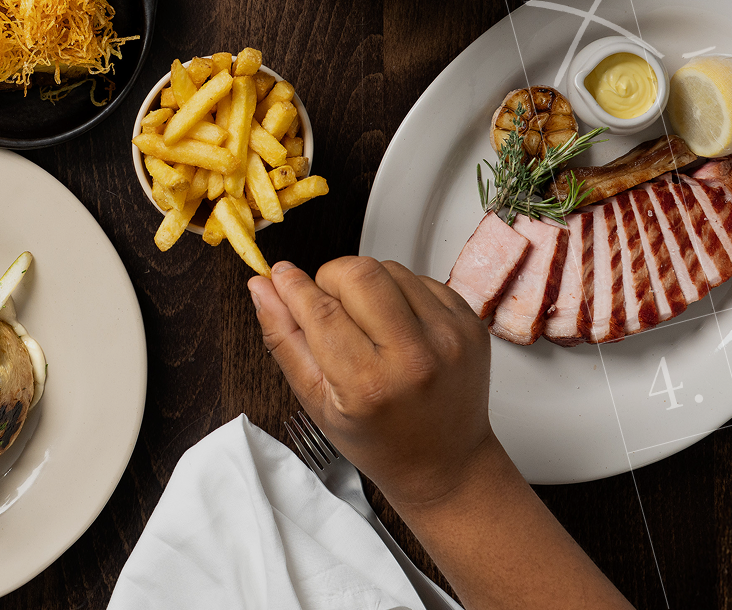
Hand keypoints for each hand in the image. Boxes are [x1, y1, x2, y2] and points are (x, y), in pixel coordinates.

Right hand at [247, 257, 494, 507]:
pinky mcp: (469, 323)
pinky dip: (399, 292)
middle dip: (330, 278)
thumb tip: (262, 287)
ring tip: (367, 323)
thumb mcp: (317, 402)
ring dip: (366, 284)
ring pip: (389, 269)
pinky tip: (396, 326)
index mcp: (370, 384)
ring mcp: (449, 337)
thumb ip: (284, 340)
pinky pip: (420, 278)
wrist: (445, 463)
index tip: (281, 276)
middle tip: (328, 305)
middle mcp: (415, 357)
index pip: (321, 310)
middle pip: (358, 273)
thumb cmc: (379, 440)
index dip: (293, 286)